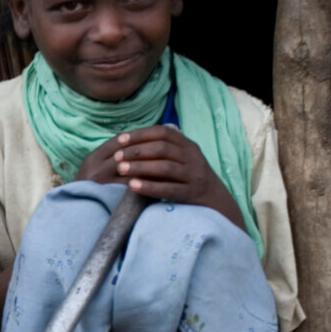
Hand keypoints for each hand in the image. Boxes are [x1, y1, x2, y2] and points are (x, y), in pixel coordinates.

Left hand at [75, 124, 241, 226]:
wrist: (214, 198)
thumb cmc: (188, 175)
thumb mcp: (181, 156)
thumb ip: (163, 147)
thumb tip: (130, 138)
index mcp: (188, 144)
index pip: (162, 133)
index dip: (140, 134)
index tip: (120, 139)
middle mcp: (192, 157)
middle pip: (162, 149)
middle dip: (136, 151)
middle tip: (116, 157)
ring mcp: (193, 175)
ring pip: (165, 168)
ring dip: (140, 167)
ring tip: (120, 169)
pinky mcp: (191, 193)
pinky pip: (168, 189)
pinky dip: (149, 187)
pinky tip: (132, 186)